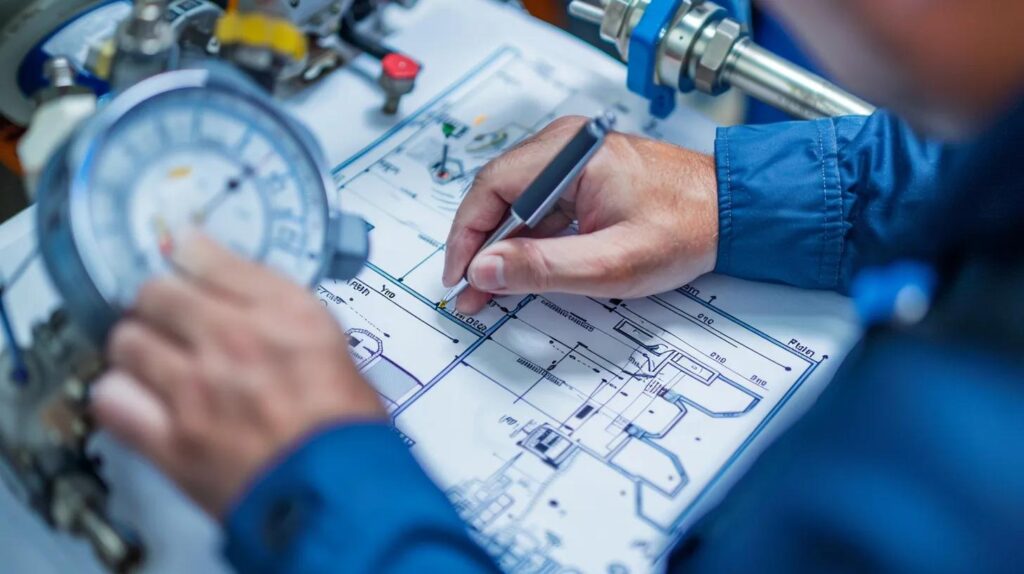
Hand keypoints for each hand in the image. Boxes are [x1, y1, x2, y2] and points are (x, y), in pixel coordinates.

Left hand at [91, 235, 384, 516]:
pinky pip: (112, 400)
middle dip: (159, 303)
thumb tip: (226, 273)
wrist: (340, 491)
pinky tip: (140, 399)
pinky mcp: (172, 441)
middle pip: (155, 293)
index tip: (182, 260)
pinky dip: (119, 395)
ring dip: (137, 348)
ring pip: (127, 342)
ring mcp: (197, 391)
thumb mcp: (330, 341)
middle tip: (169, 319)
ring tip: (154, 363)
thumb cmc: (344, 422)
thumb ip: (277, 303)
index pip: (206, 256)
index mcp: (285, 312)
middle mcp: (237, 340)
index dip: (187, 255)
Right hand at [443, 116, 719, 314]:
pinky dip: (524, 240)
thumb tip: (485, 269)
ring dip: (499, 246)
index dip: (466, 236)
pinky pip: (538, 207)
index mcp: (570, 154)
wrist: (731, 213)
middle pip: (497, 194)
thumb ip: (544, 267)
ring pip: (514, 203)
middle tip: (468, 290)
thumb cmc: (685, 228)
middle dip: (479, 246)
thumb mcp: (611, 261)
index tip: (459, 275)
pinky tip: (518, 269)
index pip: (491, 188)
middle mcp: (566, 146)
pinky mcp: (581, 177)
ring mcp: (573, 160)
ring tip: (488, 289)